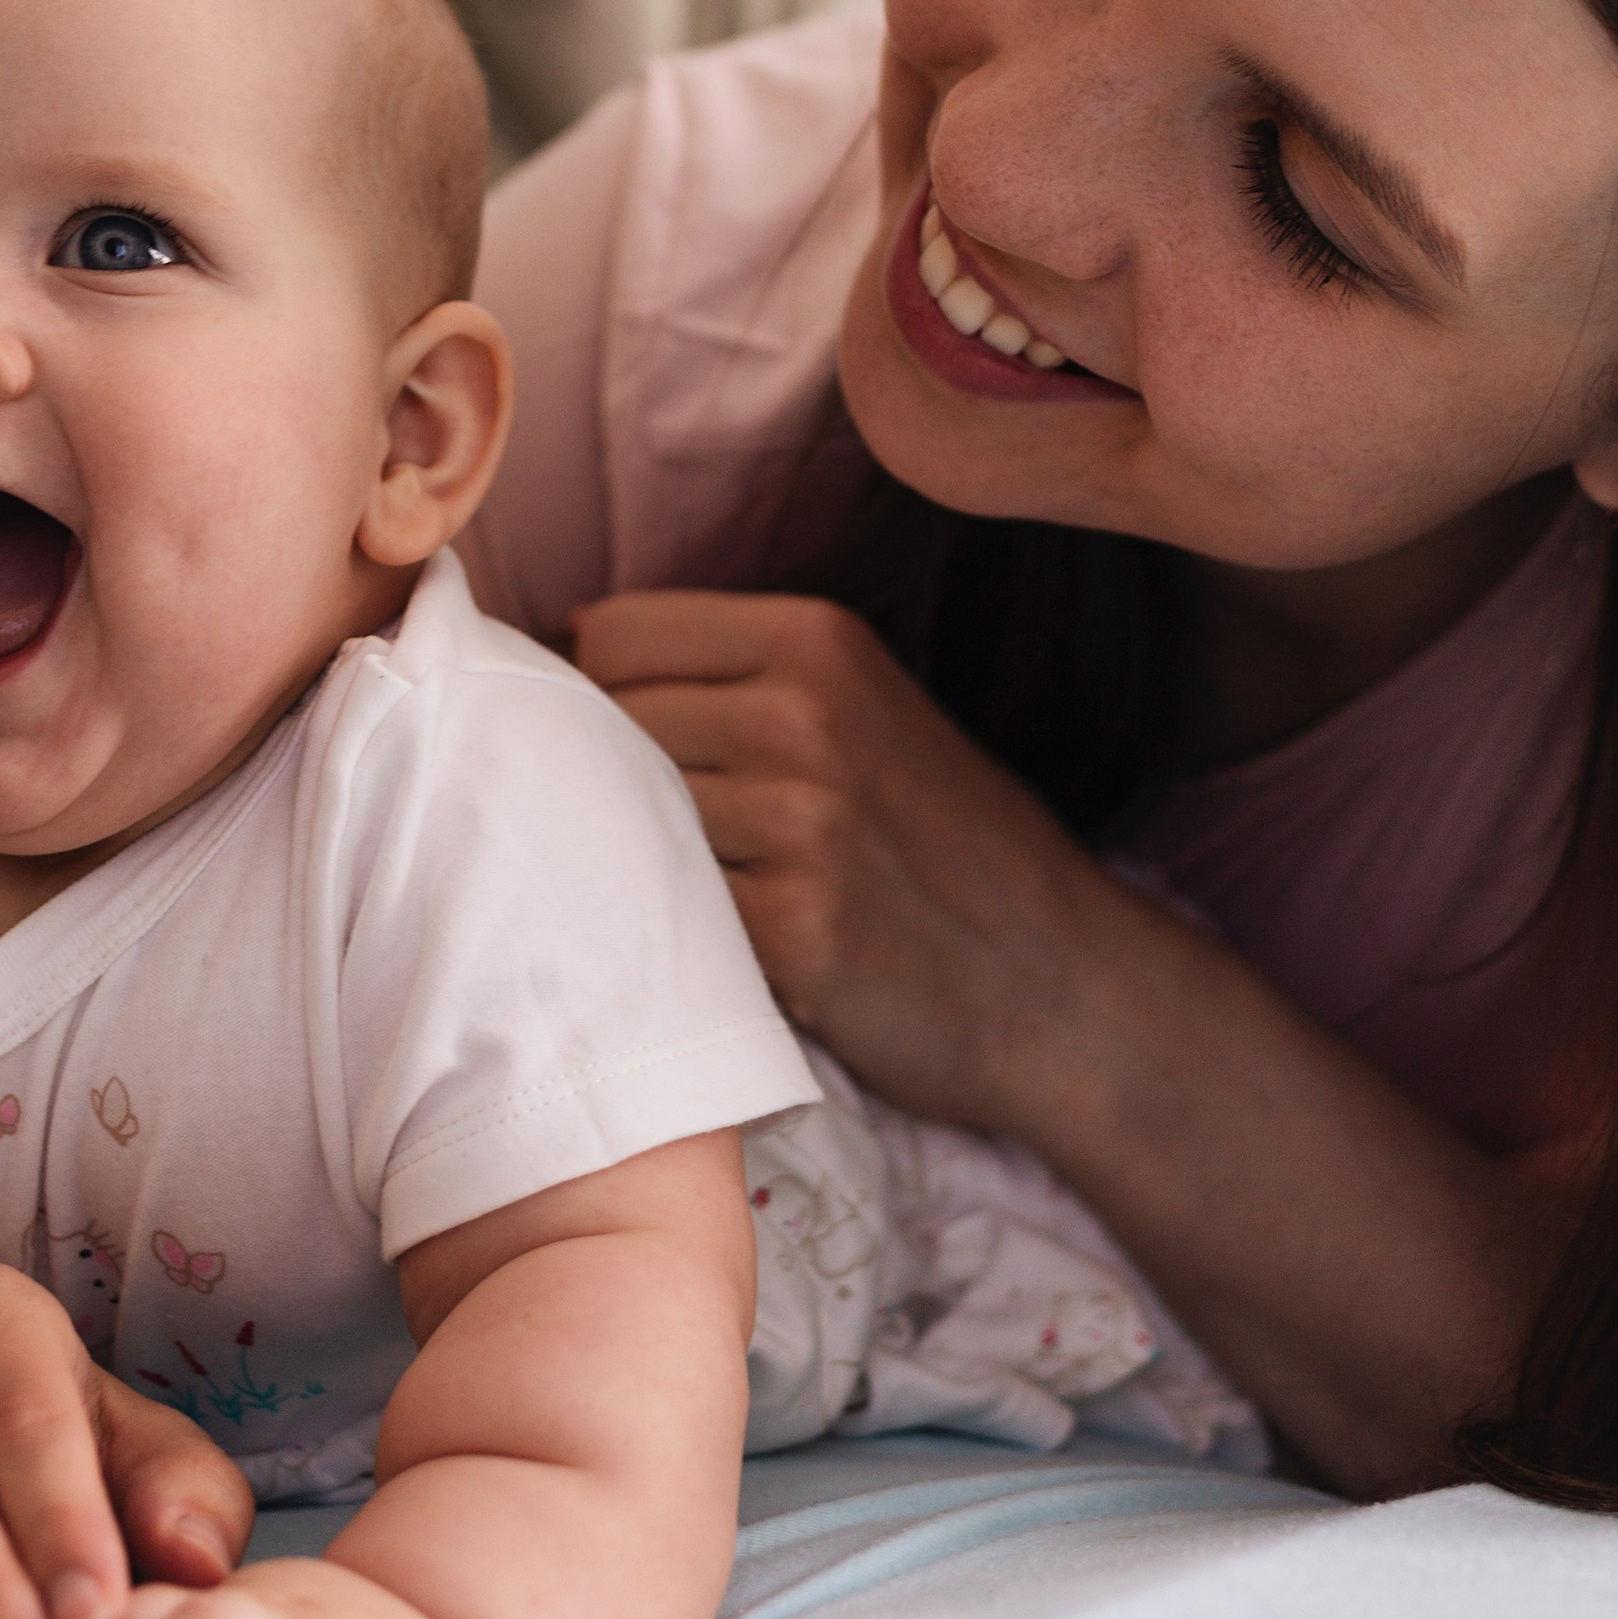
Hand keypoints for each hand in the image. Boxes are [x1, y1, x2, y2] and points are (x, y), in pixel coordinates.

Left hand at [572, 589, 1095, 1125]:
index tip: (617, 741)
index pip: (613, 633)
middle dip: (608, 779)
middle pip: (602, 725)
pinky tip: (725, 948)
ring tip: (699, 890)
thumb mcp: (863, 706)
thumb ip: (734, 675)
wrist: (1062, 985)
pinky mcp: (793, 931)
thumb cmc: (942, 845)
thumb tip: (554, 645)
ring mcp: (800, 824)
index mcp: (818, 640)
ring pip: (623, 818)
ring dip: (637, 861)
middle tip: (661, 831)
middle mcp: (806, 716)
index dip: (591, 690)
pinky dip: (675, 933)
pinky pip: (663, 911)